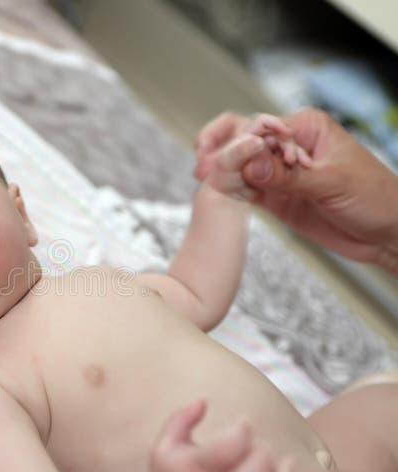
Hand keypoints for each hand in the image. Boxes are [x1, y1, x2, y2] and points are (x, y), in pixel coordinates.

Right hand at [148, 399, 285, 471]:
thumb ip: (180, 421)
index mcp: (183, 471)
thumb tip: (203, 401)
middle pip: (256, 465)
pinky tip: (282, 470)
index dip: (241, 429)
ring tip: (263, 459)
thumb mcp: (164, 449)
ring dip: (274, 466)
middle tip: (254, 446)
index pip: (229, 446)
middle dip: (260, 450)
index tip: (243, 424)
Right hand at [196, 109, 397, 271]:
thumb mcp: (332, 182)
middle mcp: (289, 147)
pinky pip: (244, 190)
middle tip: (202, 169)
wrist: (388, 234)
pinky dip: (229, 193)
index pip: (258, 127)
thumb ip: (289, 175)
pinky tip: (216, 197)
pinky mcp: (276, 197)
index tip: (219, 159)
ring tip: (203, 183)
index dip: (234, 142)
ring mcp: (279, 173)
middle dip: (219, 152)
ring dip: (220, 173)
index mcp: (305, 129)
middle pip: (241, 142)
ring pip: (238, 165)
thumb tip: (251, 164)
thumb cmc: (376, 197)